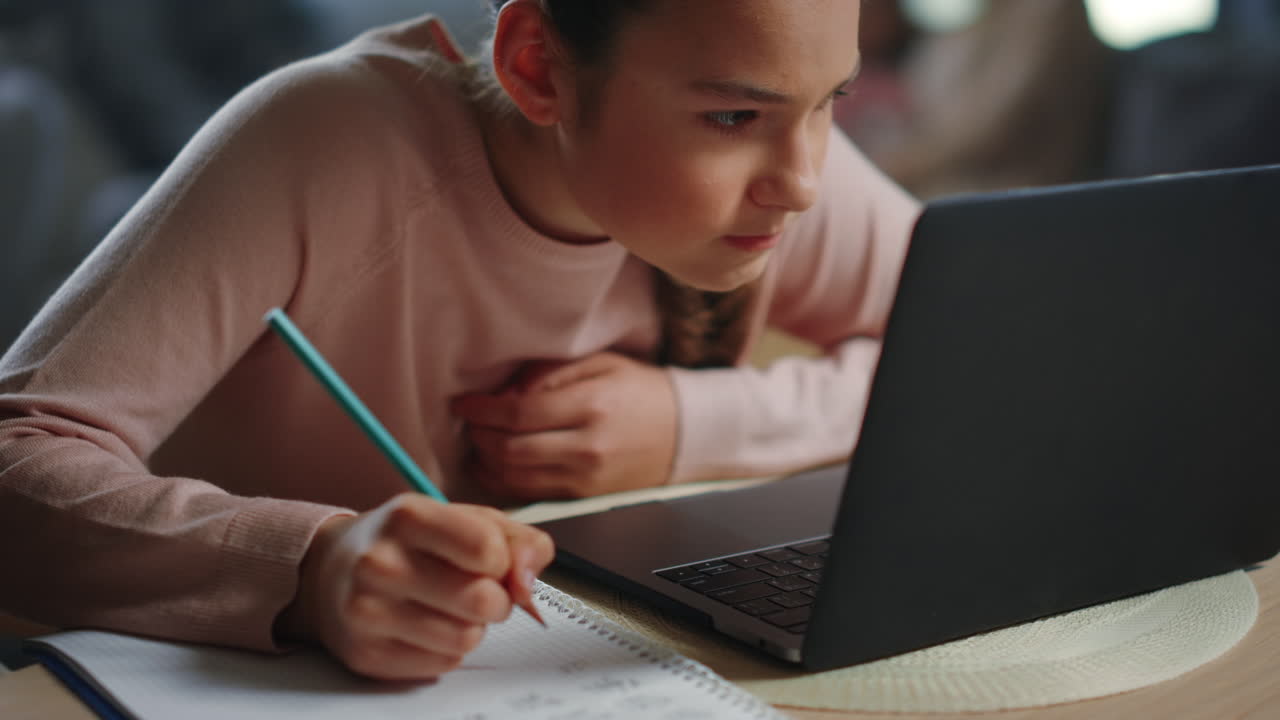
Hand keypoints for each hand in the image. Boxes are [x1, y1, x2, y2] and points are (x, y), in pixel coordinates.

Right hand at [278, 494, 553, 680]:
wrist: (331, 571)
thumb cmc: (411, 543)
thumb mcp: (464, 520)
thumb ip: (517, 541)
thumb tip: (529, 582)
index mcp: (408, 516)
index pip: (488, 549)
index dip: (503, 561)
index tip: (489, 560)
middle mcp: (380, 562)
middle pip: (483, 600)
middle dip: (495, 600)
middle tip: (477, 590)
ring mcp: (368, 612)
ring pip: (467, 637)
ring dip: (472, 626)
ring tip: (448, 607)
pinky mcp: (366, 654)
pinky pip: (443, 663)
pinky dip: (447, 648)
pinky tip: (424, 626)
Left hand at [451, 352, 677, 499]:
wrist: (684, 433)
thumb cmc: (640, 392)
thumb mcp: (600, 364)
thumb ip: (550, 373)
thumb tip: (506, 393)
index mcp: (591, 406)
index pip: (519, 413)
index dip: (482, 409)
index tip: (463, 403)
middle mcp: (587, 448)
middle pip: (510, 449)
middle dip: (478, 436)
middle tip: (468, 422)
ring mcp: (585, 478)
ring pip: (515, 478)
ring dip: (485, 461)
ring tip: (477, 442)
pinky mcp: (583, 497)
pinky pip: (530, 494)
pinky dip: (503, 482)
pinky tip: (493, 466)